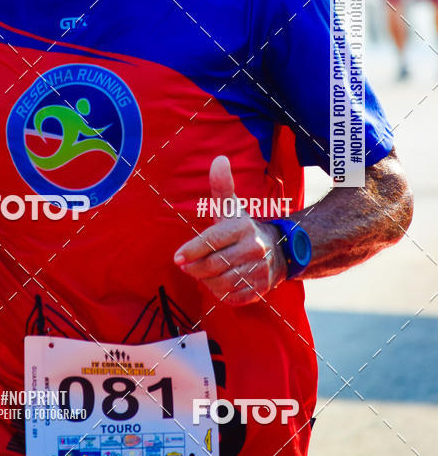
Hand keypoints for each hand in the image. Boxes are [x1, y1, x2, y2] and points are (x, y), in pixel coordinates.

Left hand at [173, 155, 286, 306]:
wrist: (279, 251)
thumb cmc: (242, 228)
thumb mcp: (231, 207)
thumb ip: (222, 185)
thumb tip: (219, 159)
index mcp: (242, 228)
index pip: (212, 241)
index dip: (192, 251)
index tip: (177, 259)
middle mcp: (253, 249)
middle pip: (213, 265)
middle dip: (195, 268)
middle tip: (187, 266)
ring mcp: (258, 271)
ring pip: (221, 283)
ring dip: (206, 281)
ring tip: (203, 272)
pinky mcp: (259, 289)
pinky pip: (231, 297)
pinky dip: (219, 292)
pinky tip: (217, 282)